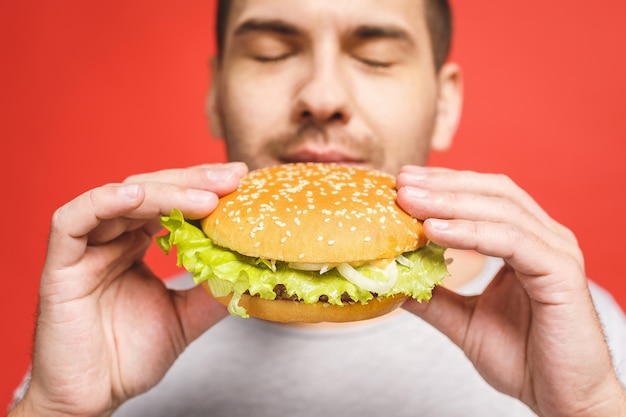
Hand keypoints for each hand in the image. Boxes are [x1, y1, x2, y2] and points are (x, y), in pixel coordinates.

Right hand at [13, 163, 247, 416]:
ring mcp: (85, 249)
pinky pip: (73, 221)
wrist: (91, 398)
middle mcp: (111, 239)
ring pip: (120, 199)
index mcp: (136, 244)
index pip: (171, 203)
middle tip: (232, 178)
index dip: (204, 189)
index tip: (241, 181)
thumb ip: (212, 291)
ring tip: (205, 198)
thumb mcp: (184, 318)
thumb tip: (250, 269)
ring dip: (165, 193)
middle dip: (193, 182)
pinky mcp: (60, 265)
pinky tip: (138, 196)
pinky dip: (104, 203)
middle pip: (151, 192)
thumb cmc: (128, 356)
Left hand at [396, 166, 625, 416]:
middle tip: (401, 182)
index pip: (483, 196)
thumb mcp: (464, 320)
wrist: (561, 399)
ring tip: (410, 201)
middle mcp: (544, 238)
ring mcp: (556, 252)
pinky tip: (435, 230)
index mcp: (525, 241)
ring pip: (500, 209)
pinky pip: (511, 241)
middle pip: (491, 192)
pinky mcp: (560, 273)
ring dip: (449, 202)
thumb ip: (433, 295)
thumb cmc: (523, 359)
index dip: (443, 185)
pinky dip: (470, 232)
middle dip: (442, 185)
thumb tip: (393, 278)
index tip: (403, 183)